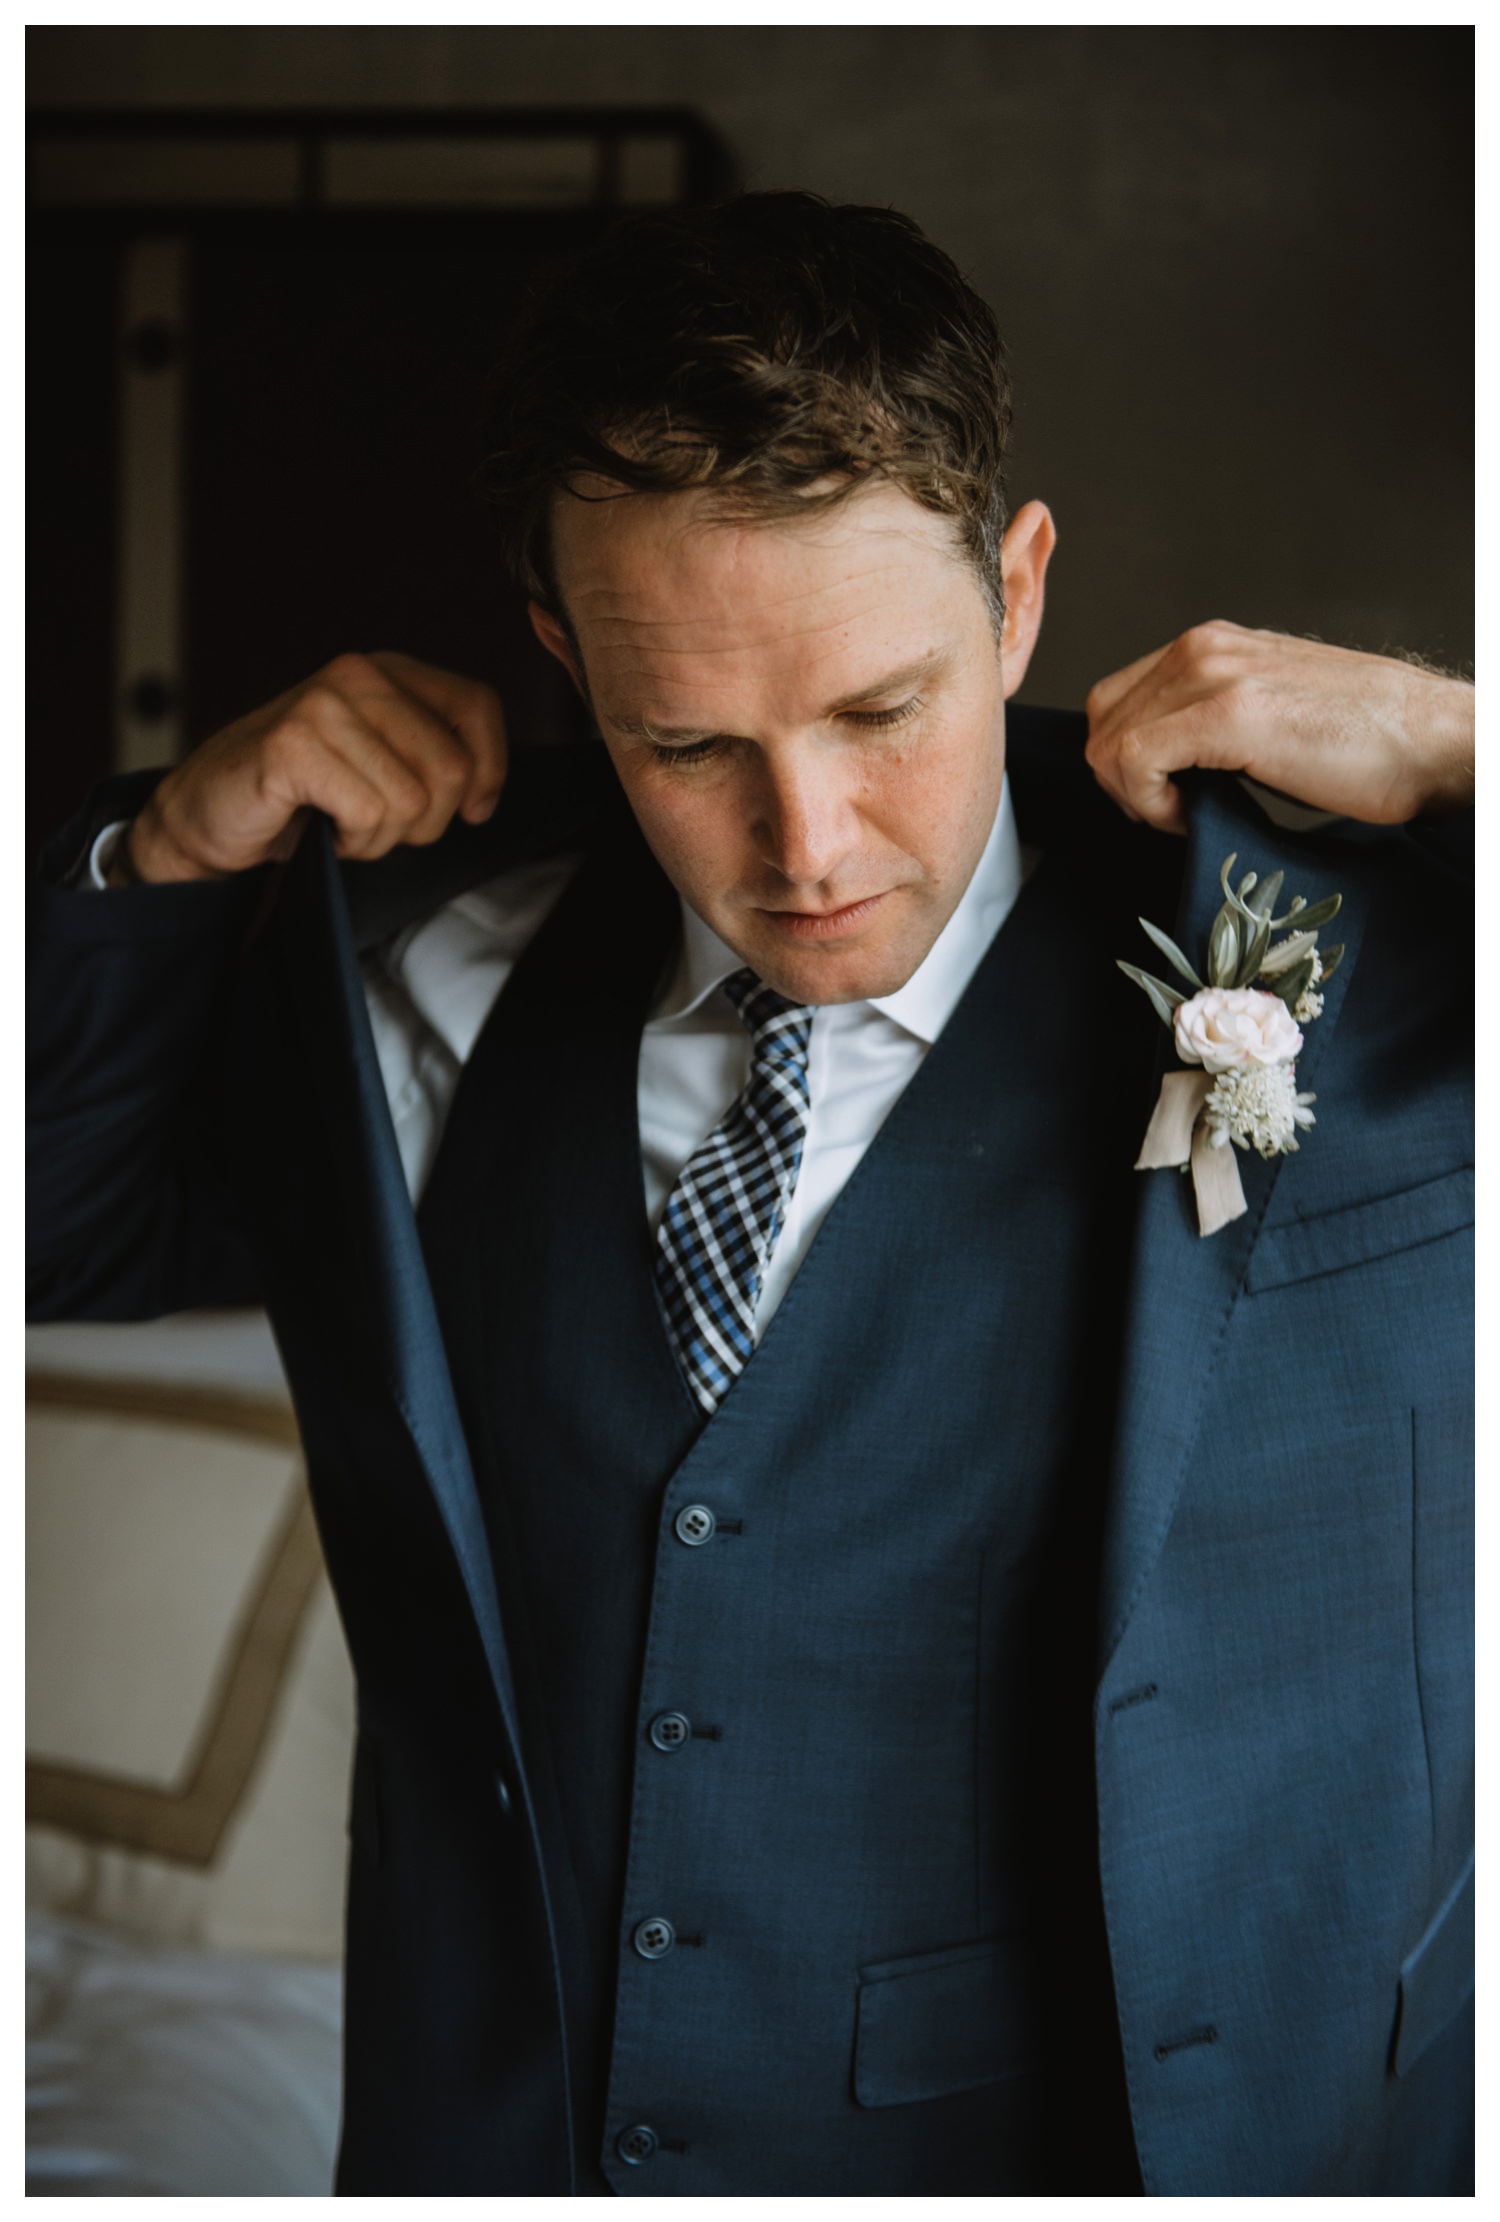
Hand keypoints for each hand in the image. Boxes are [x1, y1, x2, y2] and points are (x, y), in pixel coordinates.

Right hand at [116, 652, 507, 882]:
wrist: (207, 814)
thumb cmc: (298, 794)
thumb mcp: (378, 761)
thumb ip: (430, 755)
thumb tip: (483, 792)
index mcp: (387, 672)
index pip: (477, 706)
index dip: (489, 768)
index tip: (472, 809)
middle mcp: (357, 676)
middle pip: (451, 767)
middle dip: (426, 821)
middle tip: (381, 825)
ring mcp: (323, 705)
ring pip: (411, 800)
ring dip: (382, 836)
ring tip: (344, 825)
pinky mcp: (293, 745)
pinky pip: (368, 813)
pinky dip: (352, 842)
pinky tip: (323, 829)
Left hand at [1083, 621, 1473, 834]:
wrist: (1431, 741)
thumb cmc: (1365, 742)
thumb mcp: (1267, 714)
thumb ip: (1208, 722)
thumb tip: (1159, 768)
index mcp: (1211, 645)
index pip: (1117, 699)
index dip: (1126, 760)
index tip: (1166, 797)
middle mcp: (1203, 647)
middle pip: (1103, 719)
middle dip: (1122, 780)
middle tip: (1171, 812)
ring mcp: (1212, 674)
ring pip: (1110, 741)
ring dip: (1136, 795)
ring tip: (1187, 815)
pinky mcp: (1226, 712)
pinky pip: (1135, 759)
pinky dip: (1150, 802)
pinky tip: (1193, 816)